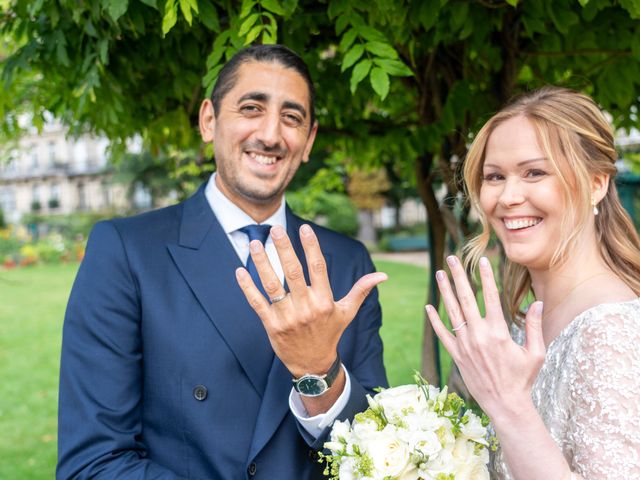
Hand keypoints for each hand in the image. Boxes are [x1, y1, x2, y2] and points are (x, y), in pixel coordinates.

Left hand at [235, 224, 386, 377]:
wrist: (312, 365)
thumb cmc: (330, 333)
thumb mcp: (347, 312)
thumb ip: (361, 290)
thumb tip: (382, 276)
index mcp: (324, 301)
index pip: (318, 268)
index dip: (311, 247)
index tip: (305, 229)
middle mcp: (306, 308)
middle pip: (293, 273)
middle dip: (283, 249)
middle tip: (275, 229)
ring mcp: (287, 317)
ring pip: (272, 285)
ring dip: (262, 264)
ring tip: (255, 244)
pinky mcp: (271, 325)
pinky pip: (257, 303)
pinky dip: (247, 288)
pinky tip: (240, 271)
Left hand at [425, 255, 544, 419]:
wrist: (505, 404)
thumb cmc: (523, 378)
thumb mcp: (536, 353)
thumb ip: (534, 326)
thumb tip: (538, 302)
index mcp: (499, 331)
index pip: (490, 296)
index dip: (485, 277)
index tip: (481, 260)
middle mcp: (478, 334)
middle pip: (465, 298)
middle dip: (458, 276)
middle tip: (451, 258)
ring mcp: (465, 344)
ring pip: (452, 312)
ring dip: (444, 291)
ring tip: (439, 274)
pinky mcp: (456, 354)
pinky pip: (442, 333)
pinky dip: (434, 320)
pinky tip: (428, 306)